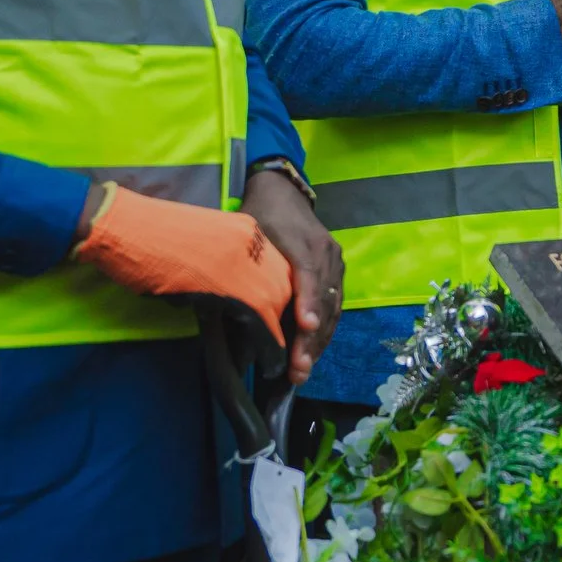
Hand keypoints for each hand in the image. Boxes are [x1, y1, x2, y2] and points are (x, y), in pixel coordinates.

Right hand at [72, 181, 294, 346]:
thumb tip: (224, 300)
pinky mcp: (241, 291)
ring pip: (280, 307)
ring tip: (275, 361)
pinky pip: (265, 323)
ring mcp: (251, 266)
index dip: (274, 300)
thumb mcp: (196, 246)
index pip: (275, 270)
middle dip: (282, 320)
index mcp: (246, 229)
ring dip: (278, 338)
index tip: (273, 323)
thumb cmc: (147, 239)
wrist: (128, 230)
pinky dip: (269, 346)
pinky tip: (268, 362)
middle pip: (285, 289)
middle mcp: (256, 245)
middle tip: (275, 346)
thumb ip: (219, 266)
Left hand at [240, 168, 342, 384]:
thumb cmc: (260, 215)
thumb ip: (244, 264)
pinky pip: (335, 305)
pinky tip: (312, 352)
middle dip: (312, 339)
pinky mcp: (336, 271)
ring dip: (319, 342)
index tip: (306, 327)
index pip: (308, 277)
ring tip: (303, 370)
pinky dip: (324, 331)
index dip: (308, 303)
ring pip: (333, 308)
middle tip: (299, 369)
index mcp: (303, 243)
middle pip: (324, 300)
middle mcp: (326, 254)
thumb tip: (225, 305)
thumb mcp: (248, 233)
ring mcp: (335, 263)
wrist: (283, 191)